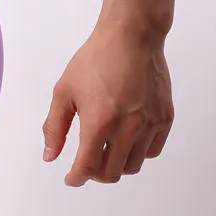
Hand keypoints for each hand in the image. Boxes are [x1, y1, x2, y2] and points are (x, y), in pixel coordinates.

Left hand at [42, 23, 174, 185]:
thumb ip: (55, 127)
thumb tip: (50, 156)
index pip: (87, 167)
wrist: (131, 36)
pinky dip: (138, 152)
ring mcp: (150, 125)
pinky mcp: (165, 118)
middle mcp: (127, 129)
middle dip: (95, 174)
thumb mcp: (64, 91)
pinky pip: (152, 151)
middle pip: (111, 173)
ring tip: (107, 150)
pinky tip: (127, 140)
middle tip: (88, 163)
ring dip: (117, 165)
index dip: (76, 178)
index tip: (72, 179)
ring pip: (133, 166)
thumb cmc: (95, 60)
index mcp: (99, 123)